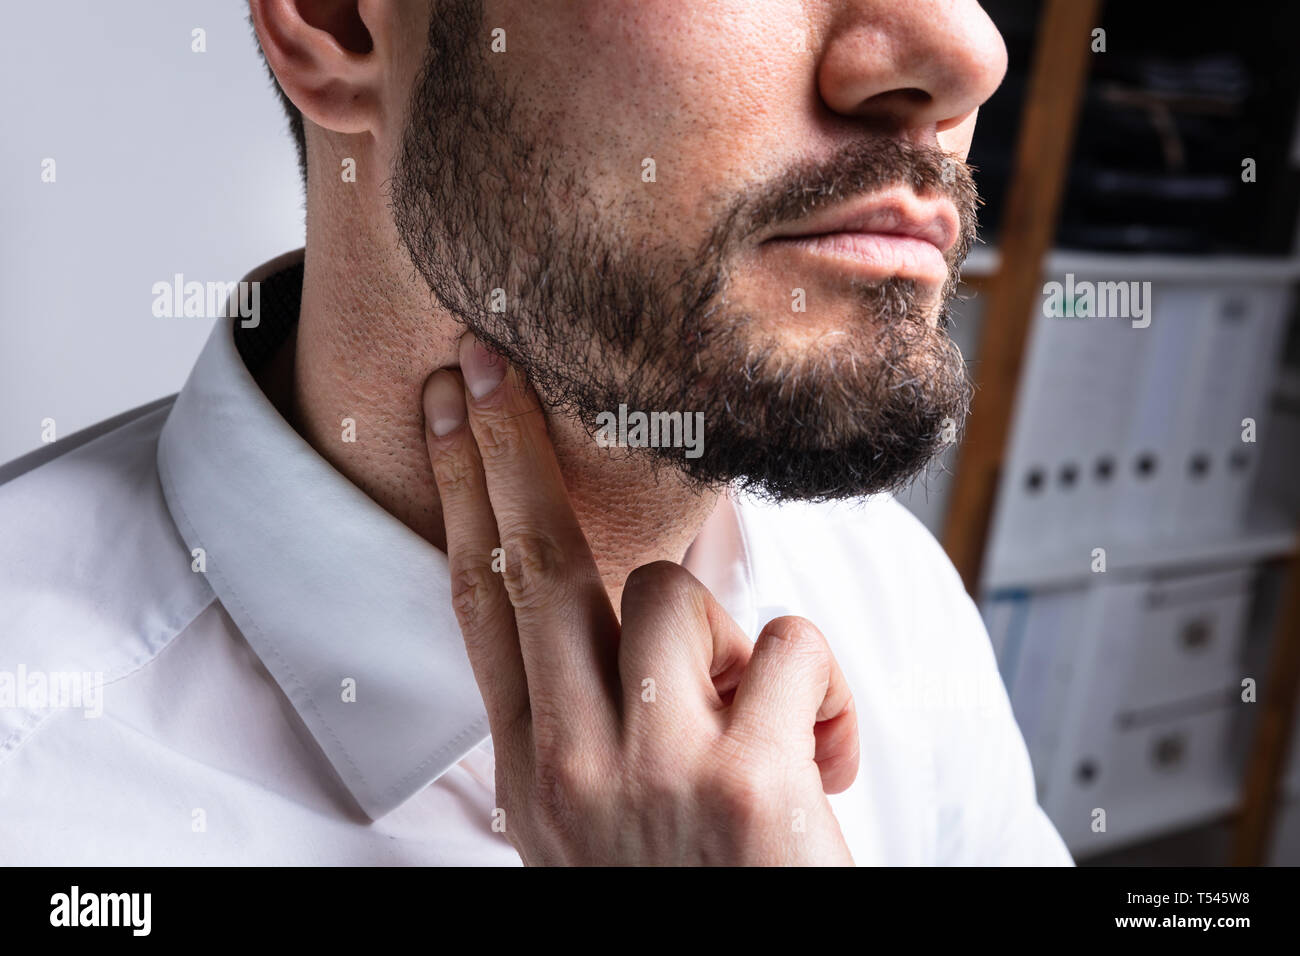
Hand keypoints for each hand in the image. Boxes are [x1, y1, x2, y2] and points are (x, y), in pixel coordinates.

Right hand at [420, 333, 859, 864]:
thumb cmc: (691, 897)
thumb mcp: (598, 827)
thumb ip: (586, 728)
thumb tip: (611, 622)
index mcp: (535, 776)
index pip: (479, 605)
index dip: (459, 494)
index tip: (444, 413)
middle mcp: (573, 769)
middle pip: (536, 562)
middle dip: (509, 445)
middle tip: (490, 363)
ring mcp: (653, 773)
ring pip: (677, 592)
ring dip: (731, 631)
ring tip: (758, 717)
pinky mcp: (746, 782)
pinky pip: (790, 646)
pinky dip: (826, 692)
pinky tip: (822, 760)